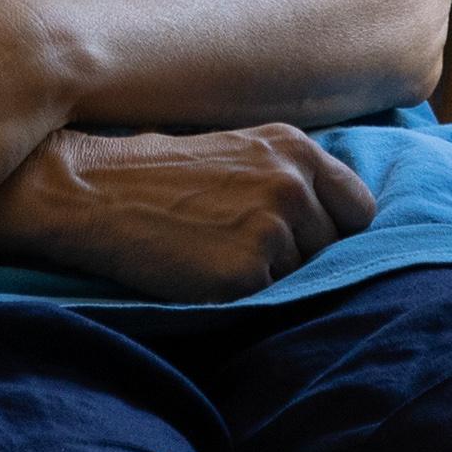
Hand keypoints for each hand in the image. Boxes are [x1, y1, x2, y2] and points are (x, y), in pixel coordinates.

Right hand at [0, 125, 381, 301]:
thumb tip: (338, 220)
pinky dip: (242, 298)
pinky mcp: (245, 273)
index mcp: (297, 149)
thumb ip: (292, 177)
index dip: (335, 231)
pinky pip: (268, 302)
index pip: (358, 210)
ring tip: (217, 255)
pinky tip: (204, 274)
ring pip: (302, 278)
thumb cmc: (161, 173)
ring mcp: (272, 228)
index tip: (307, 240)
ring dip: (271, 278)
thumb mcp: (241, 150)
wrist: (93, 191)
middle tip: (242, 247)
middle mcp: (293, 184)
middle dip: (300, 257)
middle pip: (333, 249)